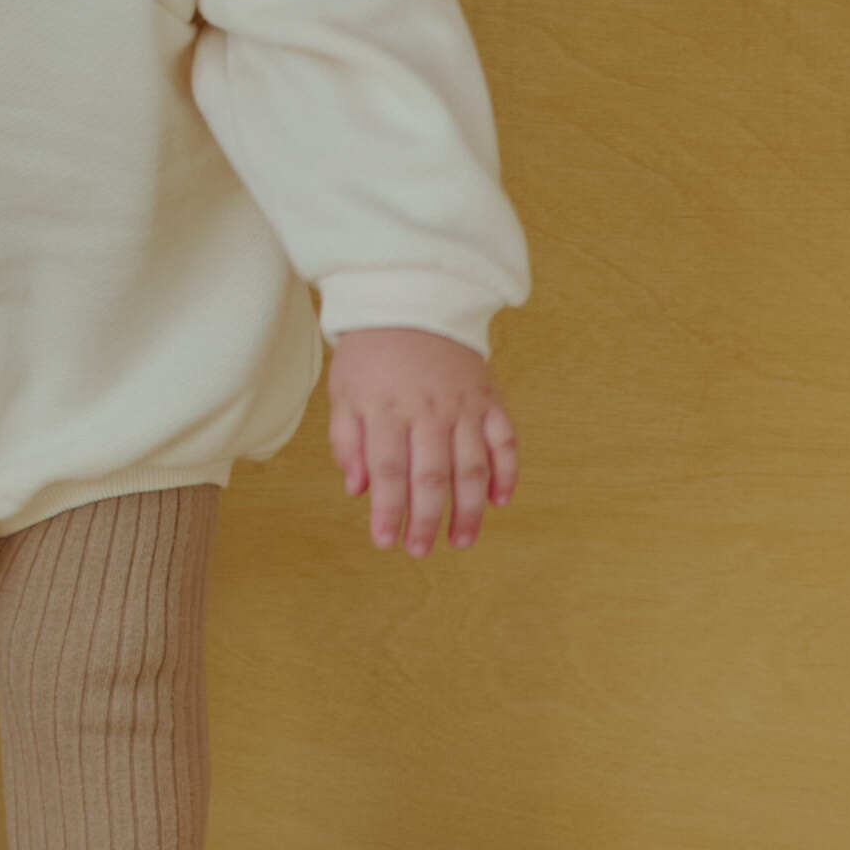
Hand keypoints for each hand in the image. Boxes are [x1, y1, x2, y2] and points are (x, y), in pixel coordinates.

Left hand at [328, 326, 518, 556]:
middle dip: (425, 520)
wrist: (412, 299)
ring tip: (461, 541)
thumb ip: (347, 441)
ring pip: (471, 466)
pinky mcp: (490, 398)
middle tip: (419, 550)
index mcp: (387, 409)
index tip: (385, 542)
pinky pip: (505, 439)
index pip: (389, 472)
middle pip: (431, 476)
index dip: (388, 511)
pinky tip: (499, 501)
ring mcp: (464, 405)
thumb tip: (357, 489)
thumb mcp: (343, 391)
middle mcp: (429, 410)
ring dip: (468, 509)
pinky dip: (506, 472)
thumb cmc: (371, 352)